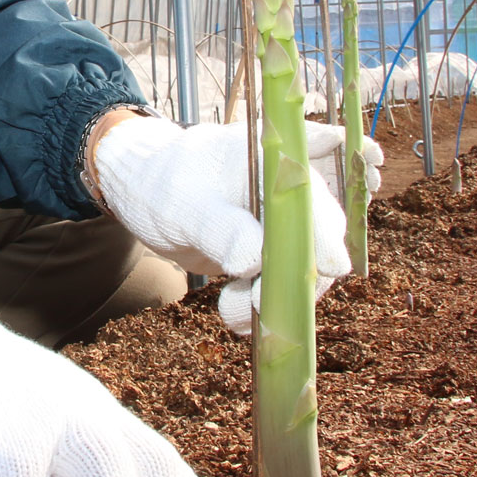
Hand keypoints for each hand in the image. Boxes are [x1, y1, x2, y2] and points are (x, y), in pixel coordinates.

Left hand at [89, 117, 375, 335]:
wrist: (144, 193)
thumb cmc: (163, 186)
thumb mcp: (185, 207)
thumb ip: (221, 230)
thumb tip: (254, 259)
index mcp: (273, 164)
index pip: (313, 199)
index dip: (327, 233)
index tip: (332, 267)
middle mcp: (288, 193)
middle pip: (320, 240)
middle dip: (295, 278)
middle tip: (258, 301)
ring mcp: (281, 224)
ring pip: (301, 270)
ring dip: (272, 298)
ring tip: (229, 308)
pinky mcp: (268, 252)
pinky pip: (278, 285)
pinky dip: (260, 305)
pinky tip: (233, 312)